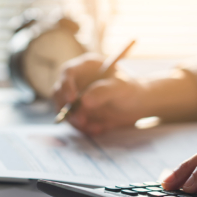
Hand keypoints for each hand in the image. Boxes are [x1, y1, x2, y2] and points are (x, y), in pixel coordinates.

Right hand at [53, 53, 196, 134]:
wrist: (137, 105)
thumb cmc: (131, 90)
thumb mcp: (121, 88)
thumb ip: (104, 92)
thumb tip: (84, 101)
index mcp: (86, 66)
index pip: (68, 72)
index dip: (66, 86)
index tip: (72, 101)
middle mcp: (77, 80)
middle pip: (59, 92)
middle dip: (67, 109)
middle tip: (82, 121)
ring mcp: (76, 96)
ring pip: (64, 110)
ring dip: (76, 122)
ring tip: (96, 128)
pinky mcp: (78, 111)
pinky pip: (74, 121)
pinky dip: (83, 128)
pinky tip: (99, 129)